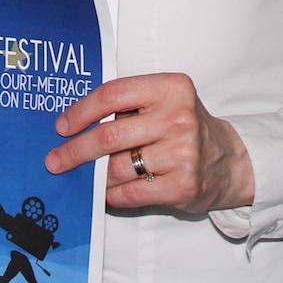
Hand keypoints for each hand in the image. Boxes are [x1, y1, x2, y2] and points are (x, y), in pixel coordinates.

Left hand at [44, 72, 253, 214]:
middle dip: (76, 150)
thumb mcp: (164, 102)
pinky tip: (104, 192)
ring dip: (94, 176)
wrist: (228, 161)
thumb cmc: (184, 128)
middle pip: (110, 134)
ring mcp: (182, 153)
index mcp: (172, 88)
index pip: (114, 94)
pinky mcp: (182, 185)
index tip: (62, 126)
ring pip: (117, 168)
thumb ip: (129, 106)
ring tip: (84, 178)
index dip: (82, 111)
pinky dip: (111, 195)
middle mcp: (179, 117)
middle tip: (55, 160)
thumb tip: (74, 125)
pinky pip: (130, 193)